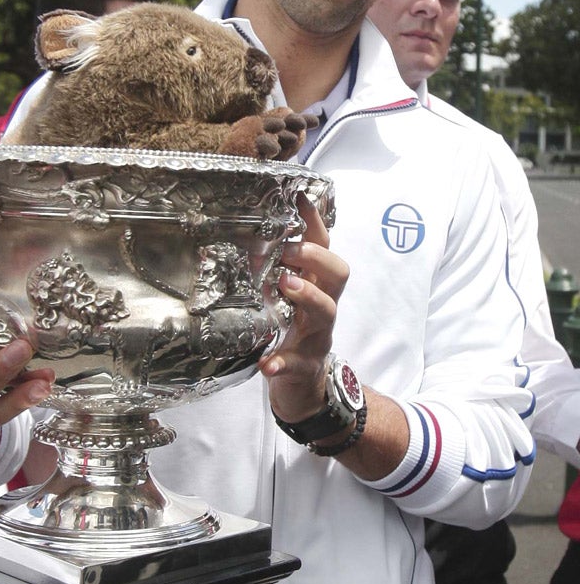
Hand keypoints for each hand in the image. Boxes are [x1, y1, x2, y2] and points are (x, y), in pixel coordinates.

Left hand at [260, 194, 348, 421]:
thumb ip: (274, 270)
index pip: (323, 246)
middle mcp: (322, 306)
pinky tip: (267, 363)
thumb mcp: (285, 297)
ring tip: (286, 286)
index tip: (300, 197)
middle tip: (289, 250)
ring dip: (308, 296)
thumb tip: (245, 235)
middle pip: (338, 274)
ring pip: (326, 312)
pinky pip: (296, 364)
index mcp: (316, 285)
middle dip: (317, 257)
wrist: (301, 386)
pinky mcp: (304, 365)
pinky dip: (281, 363)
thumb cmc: (289, 332)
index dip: (315, 222)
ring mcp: (316, 336)